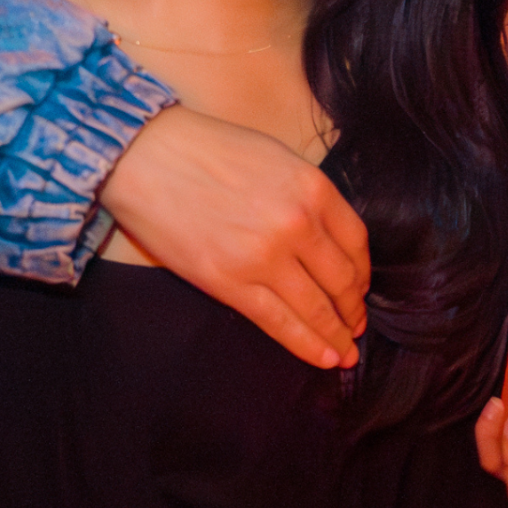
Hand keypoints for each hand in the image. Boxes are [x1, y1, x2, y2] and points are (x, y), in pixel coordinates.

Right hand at [98, 105, 368, 368]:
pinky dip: (306, 344)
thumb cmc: (209, 150)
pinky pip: (278, 322)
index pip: (357, 242)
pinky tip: (323, 357)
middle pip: (342, 279)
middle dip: (353, 309)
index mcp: (314, 188)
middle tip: (357, 326)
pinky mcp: (229, 282)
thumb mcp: (278, 159)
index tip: (362, 289)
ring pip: (317, 307)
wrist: (144, 156)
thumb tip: (328, 239)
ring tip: (346, 352)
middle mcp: (298, 224)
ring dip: (336, 334)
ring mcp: (265, 256)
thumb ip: (308, 197)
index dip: (364, 273)